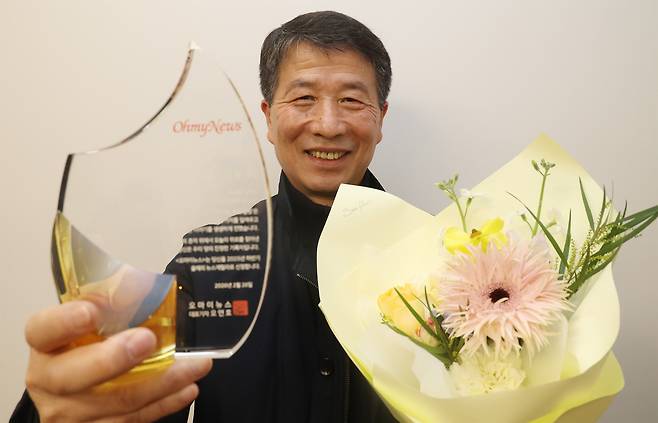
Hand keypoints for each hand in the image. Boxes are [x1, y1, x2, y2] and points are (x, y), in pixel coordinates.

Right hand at [25, 300, 212, 421]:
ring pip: (117, 400)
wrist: (79, 390)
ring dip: (163, 381)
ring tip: (195, 364)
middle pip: (73, 375)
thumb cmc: (91, 345)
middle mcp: (49, 380)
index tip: (91, 311)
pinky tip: (187, 388)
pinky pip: (134, 419)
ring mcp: (70, 412)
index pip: (44, 330)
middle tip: (148, 340)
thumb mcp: (94, 320)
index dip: (65, 321)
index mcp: (46, 344)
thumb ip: (112, 303)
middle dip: (114, 357)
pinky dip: (165, 402)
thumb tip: (146, 286)